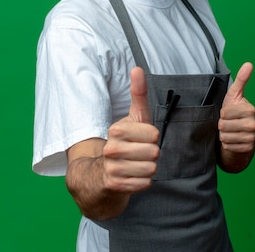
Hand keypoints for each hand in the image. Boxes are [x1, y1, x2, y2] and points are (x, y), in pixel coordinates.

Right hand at [102, 67, 159, 193]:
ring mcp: (112, 168)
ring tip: (135, 165)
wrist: (100, 175)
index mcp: (117, 130)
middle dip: (151, 154)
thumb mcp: (133, 118)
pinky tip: (132, 177)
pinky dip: (142, 182)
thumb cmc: (124, 142)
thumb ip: (138, 94)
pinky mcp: (114, 185)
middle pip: (154, 152)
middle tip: (139, 154)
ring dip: (148, 169)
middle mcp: (111, 148)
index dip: (152, 138)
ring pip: (151, 169)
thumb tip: (137, 68)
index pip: (154, 134)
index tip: (140, 139)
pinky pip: (145, 184)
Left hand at [218, 62, 254, 153]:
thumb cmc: (234, 114)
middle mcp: (254, 124)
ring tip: (229, 132)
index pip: (224, 112)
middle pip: (223, 125)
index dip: (222, 114)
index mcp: (250, 110)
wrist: (239, 136)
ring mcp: (251, 137)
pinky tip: (232, 141)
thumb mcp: (234, 96)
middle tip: (228, 124)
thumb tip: (249, 63)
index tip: (227, 114)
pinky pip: (228, 146)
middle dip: (222, 125)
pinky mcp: (247, 149)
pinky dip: (227, 145)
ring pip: (225, 136)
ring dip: (223, 135)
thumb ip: (241, 80)